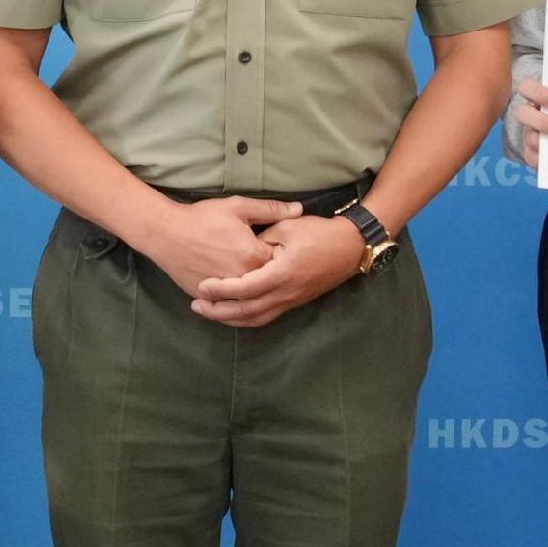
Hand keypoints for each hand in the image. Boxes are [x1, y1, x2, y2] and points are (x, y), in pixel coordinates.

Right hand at [140, 193, 297, 293]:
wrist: (165, 233)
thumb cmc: (202, 217)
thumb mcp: (238, 207)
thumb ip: (270, 210)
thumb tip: (299, 210)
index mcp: (254, 256)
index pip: (280, 261)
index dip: (282, 255)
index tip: (282, 249)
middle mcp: (243, 279)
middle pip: (267, 282)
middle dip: (270, 274)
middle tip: (268, 265)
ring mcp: (225, 292)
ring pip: (249, 298)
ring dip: (255, 291)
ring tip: (254, 280)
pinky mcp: (209, 298)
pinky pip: (229, 306)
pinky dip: (235, 301)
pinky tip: (239, 294)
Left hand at [192, 211, 370, 329]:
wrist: (350, 247)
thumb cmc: (319, 233)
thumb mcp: (288, 227)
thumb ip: (262, 239)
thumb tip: (241, 250)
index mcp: (283, 273)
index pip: (246, 288)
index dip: (223, 290)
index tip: (203, 286)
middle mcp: (287, 293)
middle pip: (247, 310)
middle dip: (220, 311)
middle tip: (197, 305)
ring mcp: (292, 301)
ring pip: (256, 319)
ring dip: (231, 319)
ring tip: (209, 312)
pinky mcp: (294, 302)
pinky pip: (266, 317)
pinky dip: (246, 318)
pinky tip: (233, 314)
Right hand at [508, 75, 547, 168]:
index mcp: (535, 96)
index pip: (527, 88)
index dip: (539, 94)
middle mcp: (529, 114)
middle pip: (524, 114)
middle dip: (543, 122)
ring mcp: (528, 133)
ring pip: (529, 137)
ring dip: (547, 143)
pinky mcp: (530, 151)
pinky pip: (532, 157)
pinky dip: (545, 160)